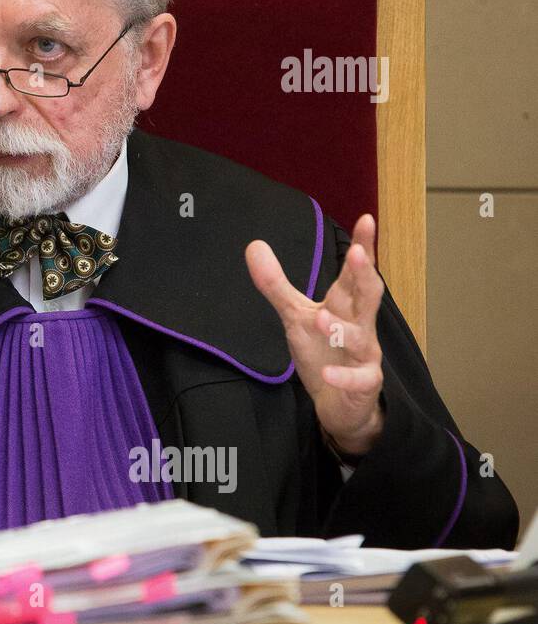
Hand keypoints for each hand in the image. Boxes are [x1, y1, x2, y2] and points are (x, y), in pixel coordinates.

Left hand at [245, 214, 384, 456]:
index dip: (363, 247)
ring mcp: (364, 355)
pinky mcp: (363, 384)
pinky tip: (328, 372)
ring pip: (361, 338)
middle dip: (365, 275)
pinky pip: (358, 379)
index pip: (355, 273)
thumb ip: (276, 284)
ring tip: (321, 317)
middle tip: (357, 254)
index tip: (367, 219)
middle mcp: (360, 325)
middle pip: (368, 296)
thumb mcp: (295, 315)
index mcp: (346, 305)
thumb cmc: (324, 351)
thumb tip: (254, 245)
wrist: (339, 404)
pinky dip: (343, 375)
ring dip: (342, 328)